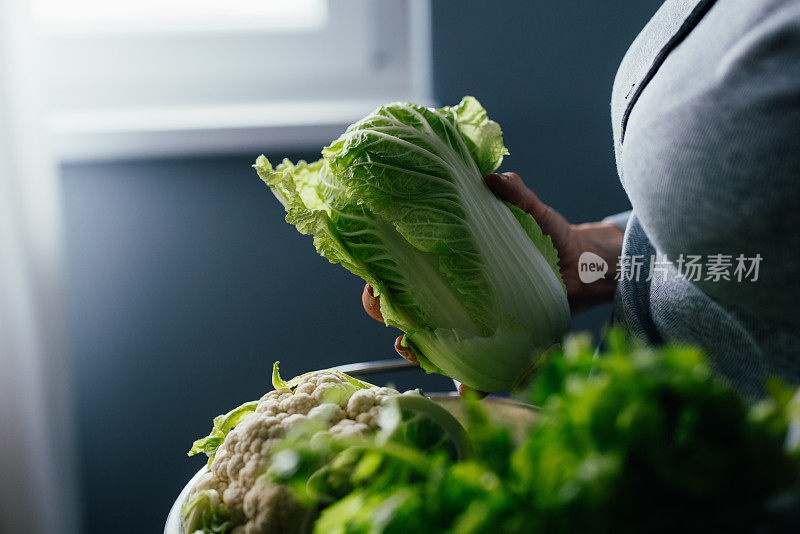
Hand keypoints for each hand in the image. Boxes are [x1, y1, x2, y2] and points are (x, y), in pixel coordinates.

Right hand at [360, 171, 622, 396]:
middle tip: (390, 312)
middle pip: (404, 304)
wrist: (584, 266)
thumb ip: (517, 195)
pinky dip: (471, 384)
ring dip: (416, 349)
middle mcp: (451, 291)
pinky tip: (468, 390)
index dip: (381, 272)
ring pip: (429, 339)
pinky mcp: (494, 342)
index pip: (402, 266)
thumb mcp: (532, 212)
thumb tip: (496, 178)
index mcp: (449, 259)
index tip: (374, 276)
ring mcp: (470, 319)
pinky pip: (475, 368)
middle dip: (387, 310)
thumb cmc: (550, 235)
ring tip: (412, 347)